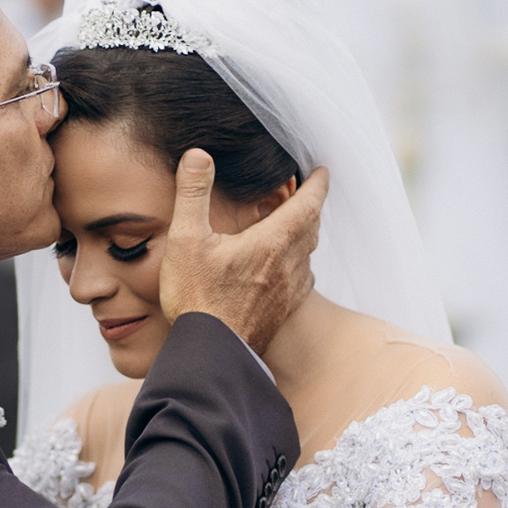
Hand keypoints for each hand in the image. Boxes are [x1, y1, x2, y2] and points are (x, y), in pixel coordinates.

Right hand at [159, 151, 327, 352]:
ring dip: (306, 235)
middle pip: (312, 227)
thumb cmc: (197, 297)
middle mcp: (289, 264)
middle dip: (311, 206)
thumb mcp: (186, 239)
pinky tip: (287, 269)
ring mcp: (288, 291)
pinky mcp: (281, 312)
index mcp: (272, 241)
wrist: (211, 353)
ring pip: (309, 254)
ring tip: (296, 226)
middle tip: (306, 193)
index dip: (318, 183)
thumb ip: (193, 193)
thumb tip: (198, 155)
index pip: (309, 203)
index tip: (322, 170)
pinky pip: (302, 281)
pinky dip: (299, 264)